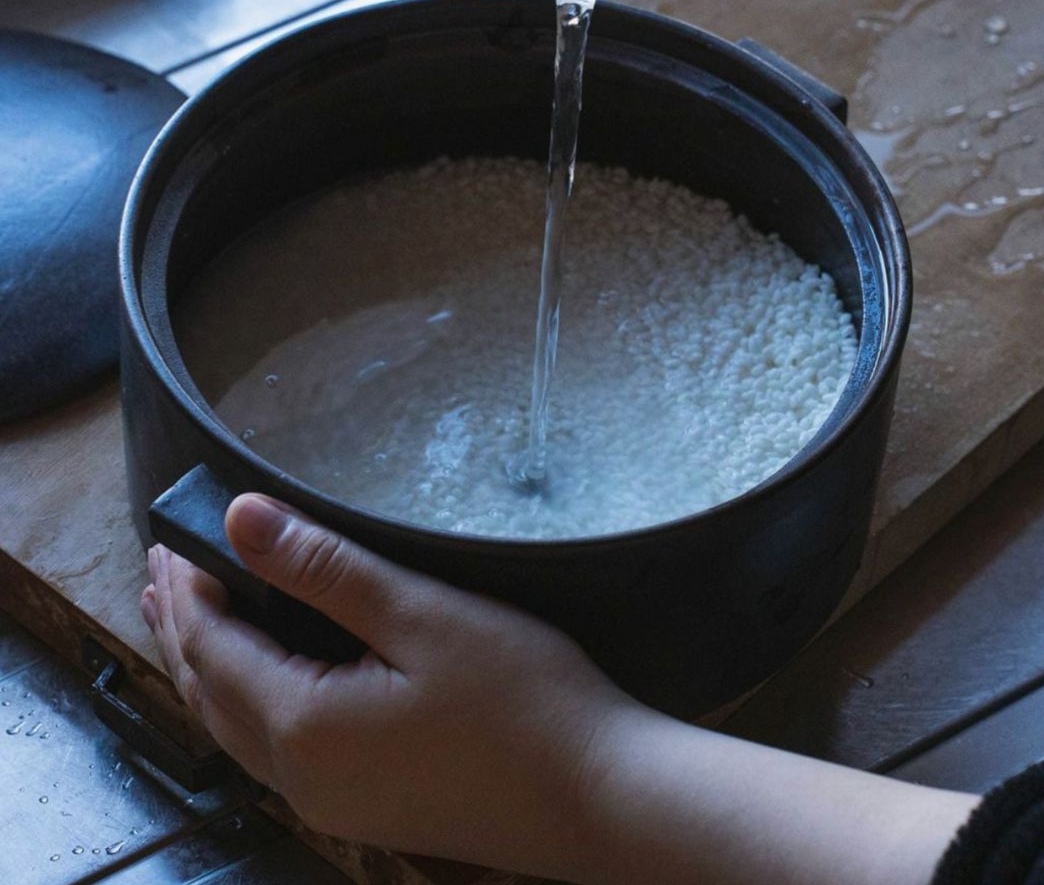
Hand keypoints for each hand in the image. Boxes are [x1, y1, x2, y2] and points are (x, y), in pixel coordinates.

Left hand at [141, 494, 635, 877]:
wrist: (598, 797)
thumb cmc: (521, 699)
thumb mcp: (421, 616)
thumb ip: (324, 569)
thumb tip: (240, 518)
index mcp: (302, 726)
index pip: (213, 645)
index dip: (188, 588)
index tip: (172, 535)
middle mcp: (301, 777)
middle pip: (210, 690)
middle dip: (182, 625)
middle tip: (161, 569)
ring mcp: (333, 802)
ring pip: (237, 725)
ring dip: (208, 665)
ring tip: (190, 621)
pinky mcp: (366, 808)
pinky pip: (273, 748)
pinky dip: (246, 697)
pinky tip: (263, 682)